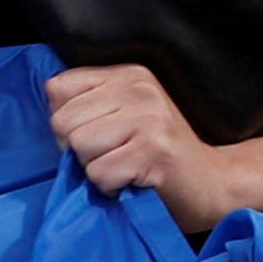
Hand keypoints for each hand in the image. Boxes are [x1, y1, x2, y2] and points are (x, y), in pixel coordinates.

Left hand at [48, 63, 233, 236]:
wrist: (212, 185)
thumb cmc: (157, 155)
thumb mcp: (123, 115)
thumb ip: (87, 105)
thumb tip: (51, 114)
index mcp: (129, 74)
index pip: (58, 88)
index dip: (65, 121)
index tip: (96, 135)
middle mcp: (140, 89)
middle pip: (63, 122)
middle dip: (77, 150)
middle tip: (113, 156)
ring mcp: (149, 118)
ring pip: (79, 147)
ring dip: (95, 168)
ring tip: (125, 167)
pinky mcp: (154, 151)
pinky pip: (99, 173)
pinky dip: (110, 186)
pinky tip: (134, 181)